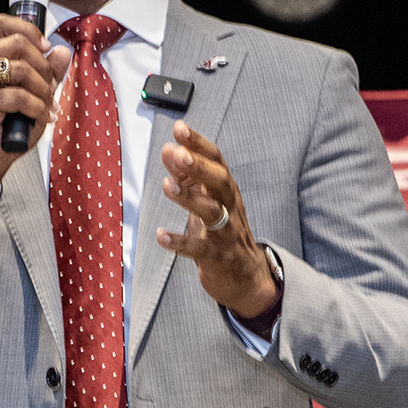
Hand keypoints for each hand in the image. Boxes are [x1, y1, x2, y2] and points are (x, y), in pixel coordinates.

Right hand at [0, 14, 71, 220]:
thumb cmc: (5, 128)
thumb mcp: (34, 95)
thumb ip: (48, 73)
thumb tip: (61, 51)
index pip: (4, 23)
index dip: (30, 31)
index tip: (46, 48)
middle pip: (18, 42)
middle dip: (43, 66)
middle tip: (50, 88)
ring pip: (20, 67)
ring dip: (42, 88)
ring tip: (47, 105)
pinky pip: (18, 95)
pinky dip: (36, 107)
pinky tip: (40, 117)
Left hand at [156, 121, 276, 316]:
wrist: (247, 279)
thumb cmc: (223, 234)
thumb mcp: (208, 202)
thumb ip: (188, 178)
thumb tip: (169, 149)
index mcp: (226, 191)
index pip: (216, 161)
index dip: (199, 143)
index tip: (179, 128)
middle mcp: (230, 208)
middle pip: (219, 181)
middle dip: (198, 166)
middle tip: (177, 153)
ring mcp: (226, 234)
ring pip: (212, 212)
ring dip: (189, 197)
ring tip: (166, 185)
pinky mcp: (218, 258)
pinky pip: (199, 250)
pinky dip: (180, 242)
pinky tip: (160, 235)